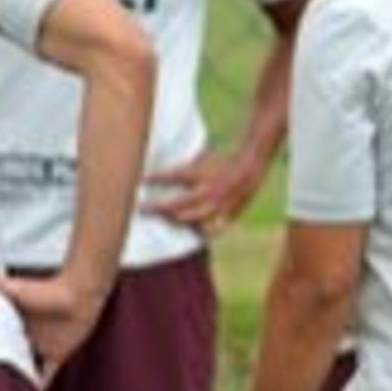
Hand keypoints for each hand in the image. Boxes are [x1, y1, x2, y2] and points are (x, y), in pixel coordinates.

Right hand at [0, 265, 108, 373]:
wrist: (78, 293)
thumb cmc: (48, 289)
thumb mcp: (12, 288)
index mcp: (12, 322)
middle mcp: (24, 336)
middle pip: (7, 356)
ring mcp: (40, 348)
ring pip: (24, 369)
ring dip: (16, 380)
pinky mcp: (57, 356)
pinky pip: (46, 376)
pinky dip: (39, 387)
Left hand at [146, 144, 264, 232]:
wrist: (251, 166)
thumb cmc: (221, 160)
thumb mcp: (201, 158)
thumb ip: (182, 167)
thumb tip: (156, 164)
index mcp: (202, 174)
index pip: (173, 175)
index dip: (156, 178)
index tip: (140, 179)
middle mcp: (209, 190)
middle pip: (177, 204)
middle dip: (157, 207)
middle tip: (141, 207)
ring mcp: (219, 205)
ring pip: (191, 219)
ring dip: (173, 220)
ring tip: (161, 219)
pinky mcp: (228, 215)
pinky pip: (211, 230)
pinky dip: (199, 231)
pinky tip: (188, 232)